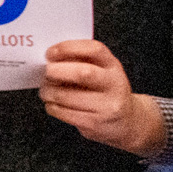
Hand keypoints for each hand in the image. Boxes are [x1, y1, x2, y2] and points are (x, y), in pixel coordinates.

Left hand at [41, 41, 164, 157]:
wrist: (127, 121)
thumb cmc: (105, 91)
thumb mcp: (101, 71)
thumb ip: (81, 61)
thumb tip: (49, 59)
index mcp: (113, 66)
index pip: (94, 49)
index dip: (68, 48)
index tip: (50, 53)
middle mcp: (114, 84)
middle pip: (83, 73)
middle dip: (57, 71)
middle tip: (45, 72)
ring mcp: (107, 106)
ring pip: (68, 96)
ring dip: (49, 91)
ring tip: (46, 90)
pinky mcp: (95, 124)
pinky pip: (65, 113)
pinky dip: (52, 107)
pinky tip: (52, 104)